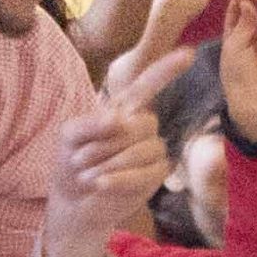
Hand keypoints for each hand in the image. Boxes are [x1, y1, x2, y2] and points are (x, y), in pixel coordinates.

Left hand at [40, 50, 186, 256]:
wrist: (73, 202)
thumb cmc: (72, 163)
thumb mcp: (68, 137)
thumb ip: (89, 123)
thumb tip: (118, 119)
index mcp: (124, 110)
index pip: (147, 85)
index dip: (165, 71)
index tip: (188, 54)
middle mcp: (143, 127)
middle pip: (141, 123)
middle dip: (107, 143)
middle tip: (79, 160)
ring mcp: (153, 151)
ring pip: (143, 150)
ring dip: (109, 164)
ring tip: (86, 175)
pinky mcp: (156, 176)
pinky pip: (146, 173)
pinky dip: (119, 179)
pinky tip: (99, 184)